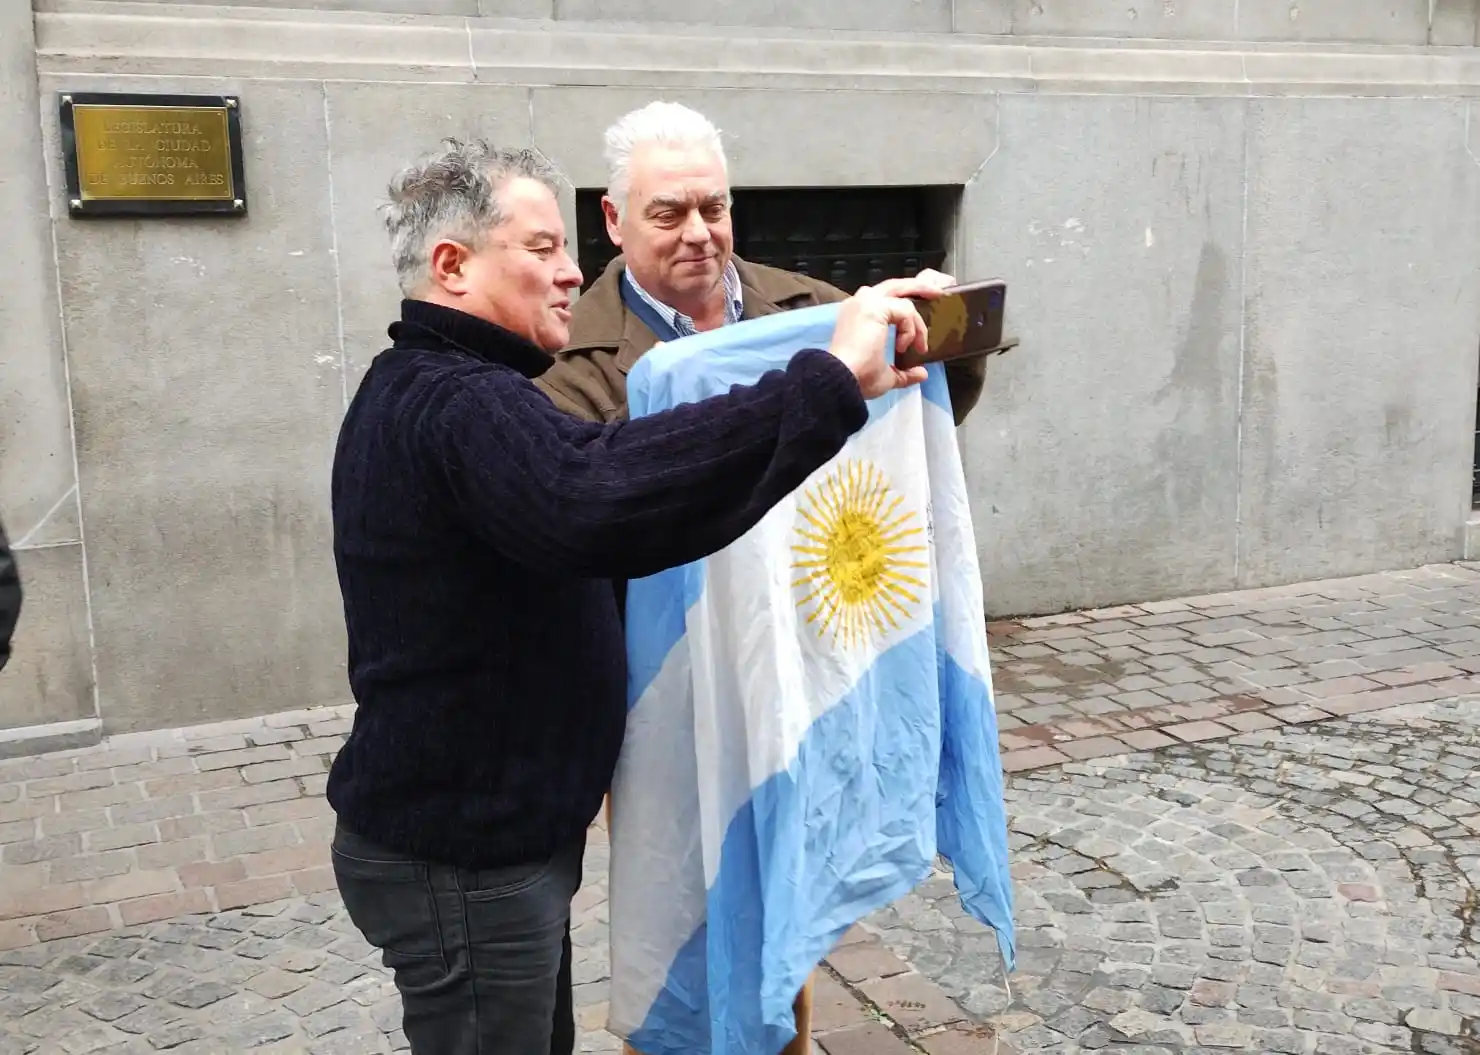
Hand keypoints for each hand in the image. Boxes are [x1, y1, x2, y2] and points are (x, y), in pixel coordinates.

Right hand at [827, 272, 955, 399]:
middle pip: (896, 285)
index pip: (887, 298)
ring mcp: (867, 302)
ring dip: (919, 313)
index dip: (907, 303)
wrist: (842, 379)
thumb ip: (903, 372)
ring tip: (927, 330)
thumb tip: (921, 374)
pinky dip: (911, 329)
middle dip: (920, 286)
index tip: (921, 326)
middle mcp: (860, 303)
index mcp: (858, 315)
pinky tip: (903, 346)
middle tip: (940, 292)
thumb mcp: (885, 376)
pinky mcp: (875, 306)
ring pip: (903, 293)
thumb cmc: (857, 378)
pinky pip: (905, 311)